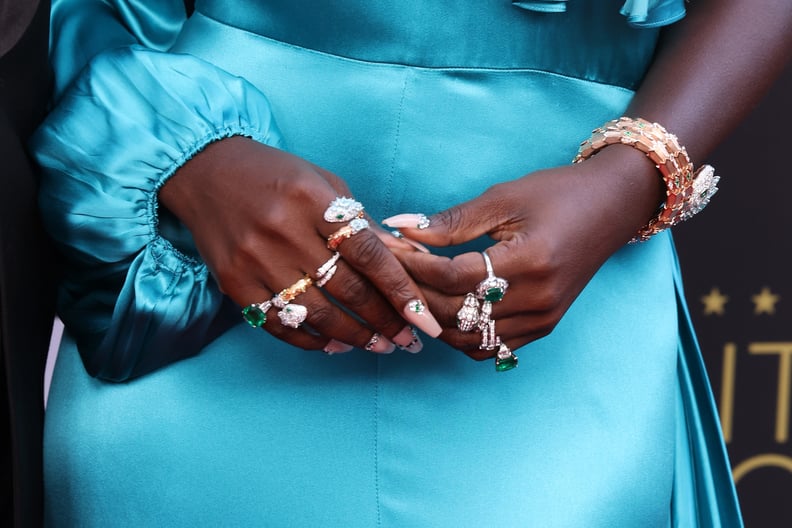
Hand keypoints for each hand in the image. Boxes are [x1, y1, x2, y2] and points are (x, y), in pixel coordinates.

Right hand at [159, 136, 441, 353]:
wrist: (206, 171)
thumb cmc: (276, 175)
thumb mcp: (324, 183)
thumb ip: (360, 223)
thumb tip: (404, 260)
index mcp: (313, 200)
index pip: (369, 254)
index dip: (401, 290)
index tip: (425, 319)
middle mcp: (284, 232)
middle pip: (347, 289)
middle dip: (384, 321)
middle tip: (409, 340)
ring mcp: (255, 260)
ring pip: (316, 314)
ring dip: (353, 337)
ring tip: (378, 346)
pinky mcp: (234, 283)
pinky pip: (279, 324)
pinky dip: (310, 340)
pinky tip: (333, 345)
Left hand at [384, 145, 662, 359]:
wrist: (611, 208)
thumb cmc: (557, 194)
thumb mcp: (504, 198)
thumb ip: (451, 221)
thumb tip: (399, 228)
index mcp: (530, 262)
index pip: (453, 278)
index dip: (413, 265)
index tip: (386, 248)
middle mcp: (538, 300)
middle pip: (456, 313)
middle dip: (415, 292)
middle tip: (389, 270)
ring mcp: (543, 319)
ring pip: (469, 339)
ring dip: (434, 319)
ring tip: (412, 290)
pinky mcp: (544, 327)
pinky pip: (490, 347)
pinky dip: (461, 334)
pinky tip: (445, 309)